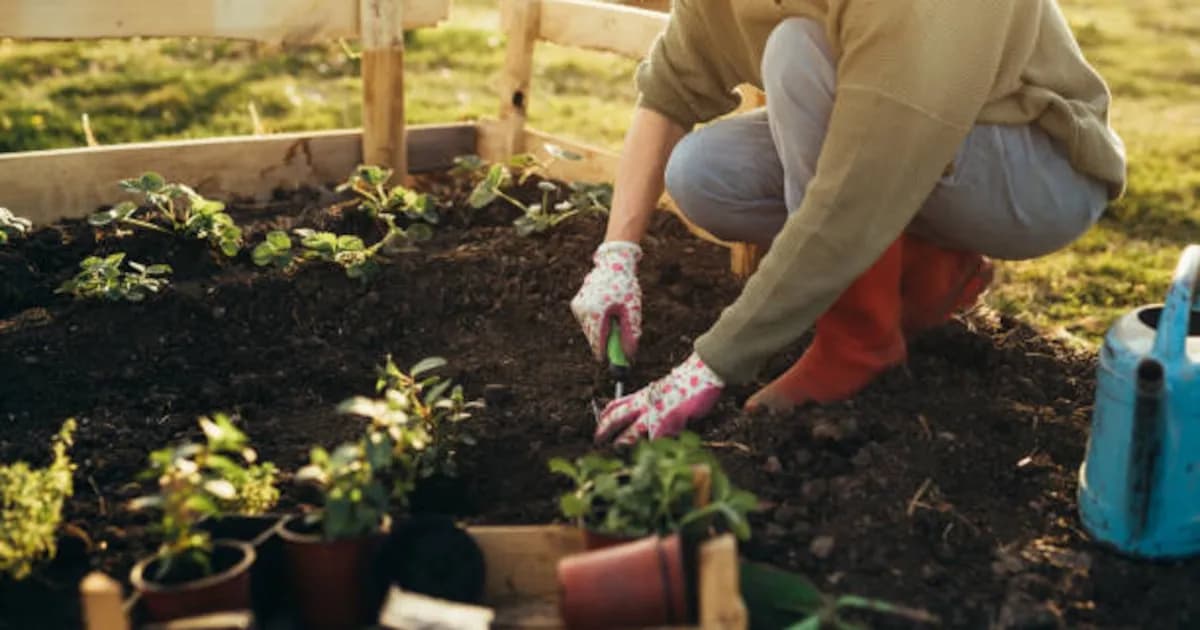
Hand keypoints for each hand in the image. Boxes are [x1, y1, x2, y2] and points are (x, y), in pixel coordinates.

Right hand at [570, 241, 642, 359]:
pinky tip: (607, 310)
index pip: (598, 345)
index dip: (607, 355)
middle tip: (619, 343)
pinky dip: (597, 323)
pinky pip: (587, 322)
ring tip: (614, 317)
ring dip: (601, 332)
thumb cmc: (625, 286)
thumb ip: (630, 334)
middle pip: (593, 340)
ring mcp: (577, 308)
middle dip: (606, 344)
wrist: (613, 263)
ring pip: (589, 331)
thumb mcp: (632, 311)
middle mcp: (582, 312)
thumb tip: (629, 356)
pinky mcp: (576, 304)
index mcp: (595, 314)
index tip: (617, 362)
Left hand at [594, 353, 723, 444]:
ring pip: (631, 433)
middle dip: (604, 429)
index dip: (606, 413)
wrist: (701, 371)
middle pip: (616, 417)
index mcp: (645, 395)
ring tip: (615, 451)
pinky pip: (656, 441)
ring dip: (622, 444)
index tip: (601, 419)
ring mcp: (654, 413)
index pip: (618, 403)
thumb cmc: (690, 381)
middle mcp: (645, 403)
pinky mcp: (667, 422)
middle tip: (596, 439)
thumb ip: (657, 400)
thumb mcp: (667, 389)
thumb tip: (654, 412)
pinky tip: (651, 458)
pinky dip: (654, 450)